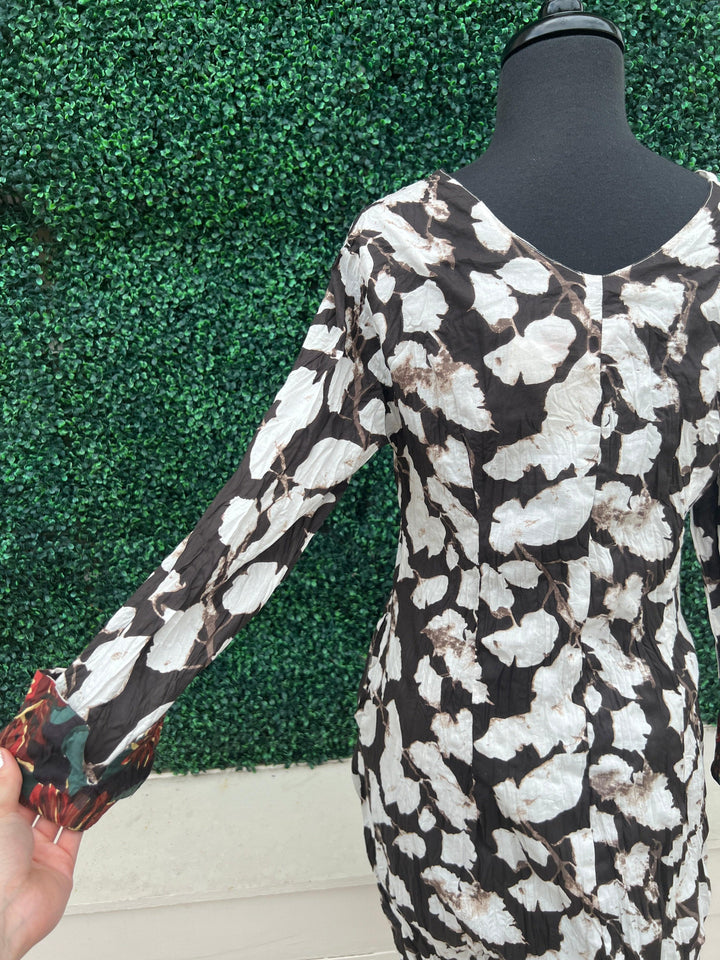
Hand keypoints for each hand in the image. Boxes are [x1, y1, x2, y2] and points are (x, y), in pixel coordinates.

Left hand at [0, 748, 82, 959]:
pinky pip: (74, 835)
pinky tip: (91, 797)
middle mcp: (16, 840)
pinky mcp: (61, 864)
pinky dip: (83, 816)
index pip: (10, 795)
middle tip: (62, 755)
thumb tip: (2, 754)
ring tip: (79, 769)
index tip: (34, 749)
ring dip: (67, 797)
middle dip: (48, 783)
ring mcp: (39, 852)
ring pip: (57, 817)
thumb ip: (5, 785)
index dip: (21, 773)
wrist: (9, 913)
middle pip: (35, 805)